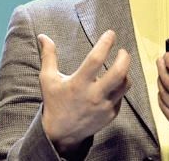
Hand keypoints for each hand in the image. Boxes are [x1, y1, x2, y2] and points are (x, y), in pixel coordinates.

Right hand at [38, 30, 130, 153]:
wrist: (61, 134)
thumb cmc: (55, 102)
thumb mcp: (48, 79)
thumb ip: (48, 56)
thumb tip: (43, 36)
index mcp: (78, 84)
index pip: (96, 59)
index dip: (105, 43)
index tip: (110, 33)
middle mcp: (94, 95)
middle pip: (118, 73)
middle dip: (124, 58)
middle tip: (122, 51)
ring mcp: (104, 106)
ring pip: (125, 84)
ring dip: (125, 71)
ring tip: (121, 64)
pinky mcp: (111, 114)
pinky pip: (121, 96)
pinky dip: (119, 87)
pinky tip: (113, 83)